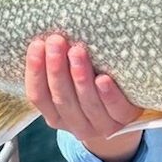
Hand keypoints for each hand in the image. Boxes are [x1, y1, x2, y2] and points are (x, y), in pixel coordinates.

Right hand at [25, 34, 143, 161]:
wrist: (125, 110)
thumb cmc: (92, 86)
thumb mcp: (71, 81)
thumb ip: (60, 66)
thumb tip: (46, 34)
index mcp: (56, 116)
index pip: (39, 96)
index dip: (35, 71)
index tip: (37, 44)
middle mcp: (76, 125)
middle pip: (62, 98)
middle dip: (57, 69)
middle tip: (56, 41)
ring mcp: (101, 126)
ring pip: (88, 103)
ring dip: (80, 77)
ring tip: (77, 52)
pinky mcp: (125, 120)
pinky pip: (116, 110)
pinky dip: (108, 95)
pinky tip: (103, 79)